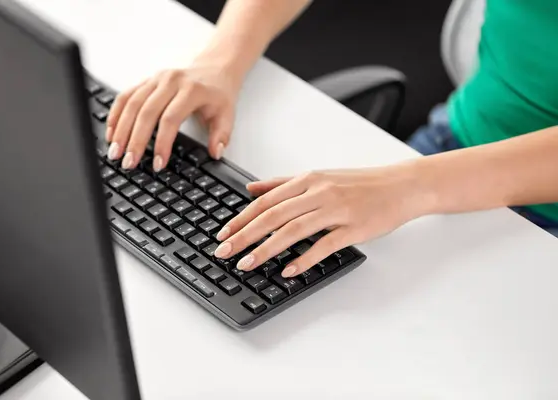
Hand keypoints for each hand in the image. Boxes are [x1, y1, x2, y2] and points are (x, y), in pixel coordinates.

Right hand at [105, 61, 241, 170]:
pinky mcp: (146, 80)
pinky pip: (125, 96)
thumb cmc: (218, 92)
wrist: (214, 67)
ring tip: (114, 152)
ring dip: (120, 129)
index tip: (158, 164)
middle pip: (146, 112)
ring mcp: (156, 79)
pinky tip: (110, 132)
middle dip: (135, 140)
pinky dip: (115, 114)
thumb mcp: (227, 114)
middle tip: (128, 162)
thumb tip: (215, 153)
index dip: (162, 143)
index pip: (170, 119)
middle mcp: (170, 81)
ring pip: (132, 104)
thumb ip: (221, 136)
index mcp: (191, 90)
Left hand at [213, 166, 428, 276]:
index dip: (242, 218)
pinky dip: (304, 258)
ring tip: (247, 263)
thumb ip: (283, 183)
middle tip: (224, 252)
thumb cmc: (360, 183)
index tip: (224, 234)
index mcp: (308, 179)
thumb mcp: (319, 176)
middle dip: (245, 235)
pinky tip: (288, 270)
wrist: (401, 186)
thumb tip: (251, 188)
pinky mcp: (354, 228)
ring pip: (294, 230)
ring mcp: (337, 210)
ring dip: (266, 249)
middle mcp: (319, 192)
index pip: (266, 200)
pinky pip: (324, 245)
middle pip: (274, 215)